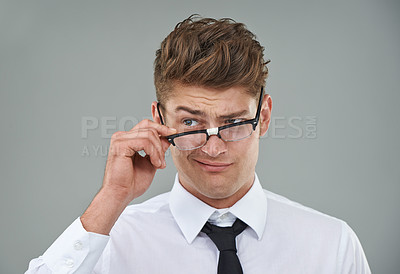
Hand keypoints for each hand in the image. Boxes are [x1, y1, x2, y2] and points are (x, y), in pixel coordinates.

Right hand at [81, 119, 175, 233]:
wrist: (121, 194)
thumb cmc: (132, 182)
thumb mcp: (151, 162)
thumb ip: (158, 149)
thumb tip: (168, 137)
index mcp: (127, 139)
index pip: (146, 125)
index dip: (161, 127)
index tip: (173, 133)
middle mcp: (122, 137)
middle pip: (149, 128)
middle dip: (161, 143)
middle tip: (163, 161)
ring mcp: (120, 139)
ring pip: (149, 135)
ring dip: (158, 151)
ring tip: (158, 165)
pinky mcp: (120, 145)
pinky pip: (144, 142)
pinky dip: (153, 153)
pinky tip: (154, 163)